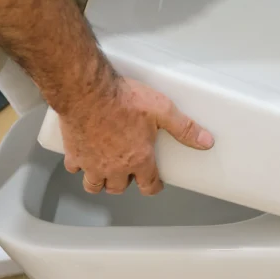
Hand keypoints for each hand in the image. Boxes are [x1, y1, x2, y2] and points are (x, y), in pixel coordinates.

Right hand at [60, 77, 212, 194]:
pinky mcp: (74, 152)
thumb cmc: (122, 99)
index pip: (148, 185)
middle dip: (126, 183)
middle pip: (119, 188)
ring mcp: (92, 162)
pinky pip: (74, 168)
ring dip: (100, 182)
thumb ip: (184, 127)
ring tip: (105, 172)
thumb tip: (205, 141)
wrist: (87, 91)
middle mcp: (114, 167)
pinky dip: (78, 166)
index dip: (153, 186)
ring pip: (94, 185)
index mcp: (138, 160)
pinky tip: (82, 156)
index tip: (153, 184)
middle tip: (129, 172)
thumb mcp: (162, 110)